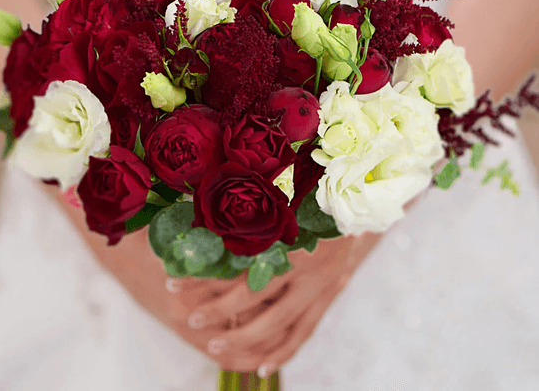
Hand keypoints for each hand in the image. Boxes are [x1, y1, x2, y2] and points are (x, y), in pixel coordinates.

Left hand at [51, 182, 425, 374]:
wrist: (375, 196)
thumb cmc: (326, 183)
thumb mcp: (292, 182)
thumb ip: (258, 193)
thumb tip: (209, 192)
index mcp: (296, 236)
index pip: (241, 264)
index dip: (205, 276)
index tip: (173, 280)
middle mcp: (309, 266)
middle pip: (256, 301)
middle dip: (218, 312)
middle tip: (188, 318)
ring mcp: (322, 287)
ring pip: (279, 325)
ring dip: (244, 339)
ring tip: (213, 346)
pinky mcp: (330, 297)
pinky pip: (305, 333)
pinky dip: (281, 352)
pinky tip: (258, 365)